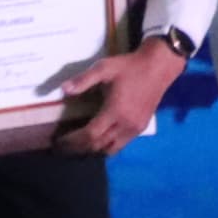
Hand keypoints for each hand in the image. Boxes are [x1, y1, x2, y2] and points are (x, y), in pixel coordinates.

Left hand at [51, 39, 186, 155]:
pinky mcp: (142, 127)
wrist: (159, 67)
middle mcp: (126, 124)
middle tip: (62, 148)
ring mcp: (136, 128)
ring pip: (112, 148)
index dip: (73, 140)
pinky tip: (97, 141)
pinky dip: (107, 146)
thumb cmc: (129, 67)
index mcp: (115, 112)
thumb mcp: (103, 68)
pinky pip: (122, 144)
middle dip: (79, 148)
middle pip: (99, 145)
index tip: (58, 141)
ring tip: (77, 146)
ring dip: (93, 150)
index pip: (90, 135)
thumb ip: (83, 80)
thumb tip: (63, 90)